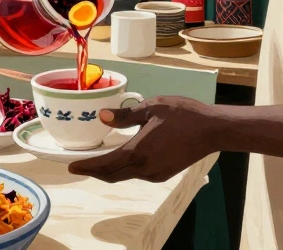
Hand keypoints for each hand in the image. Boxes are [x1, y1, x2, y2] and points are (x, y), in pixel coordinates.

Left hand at [68, 97, 214, 182]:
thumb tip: (101, 116)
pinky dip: (124, 169)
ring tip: (97, 162)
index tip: (71, 167)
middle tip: (79, 166)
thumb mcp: (151, 107)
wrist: (212, 130)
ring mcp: (155, 173)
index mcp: (138, 151)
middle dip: (94, 171)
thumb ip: (125, 115)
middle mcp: (144, 168)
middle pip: (112, 175)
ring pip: (124, 176)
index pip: (105, 164)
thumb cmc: (182, 114)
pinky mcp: (163, 174)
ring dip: (109, 171)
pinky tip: (122, 159)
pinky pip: (137, 174)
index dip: (86, 167)